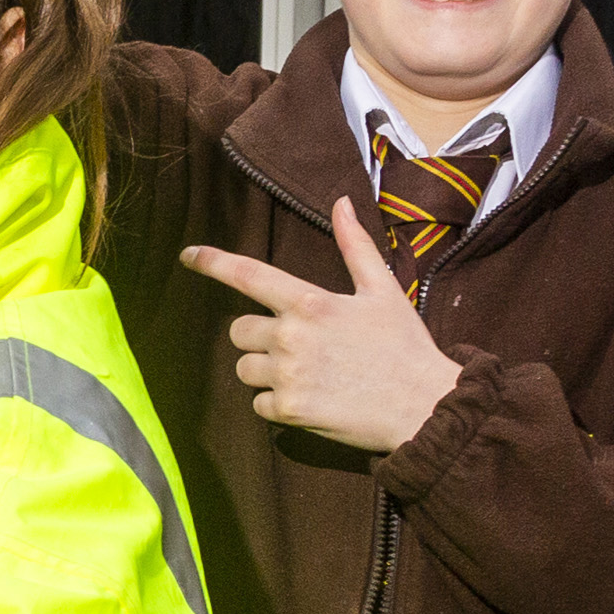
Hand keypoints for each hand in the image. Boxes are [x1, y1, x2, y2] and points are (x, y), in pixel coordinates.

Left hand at [186, 200, 466, 454]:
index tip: (188, 255)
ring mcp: (288, 374)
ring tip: (307, 375)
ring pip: (244, 369)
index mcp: (310, 302)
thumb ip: (355, 247)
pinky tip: (311, 400)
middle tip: (298, 347)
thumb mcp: (383, 290)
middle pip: (238, 331)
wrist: (425, 407)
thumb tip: (341, 203)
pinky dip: (277, 405)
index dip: (213, 263)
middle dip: (259, 338)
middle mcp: (291, 336)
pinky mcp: (290, 410)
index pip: (248, 275)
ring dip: (265, 372)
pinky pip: (258, 404)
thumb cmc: (405, 347)